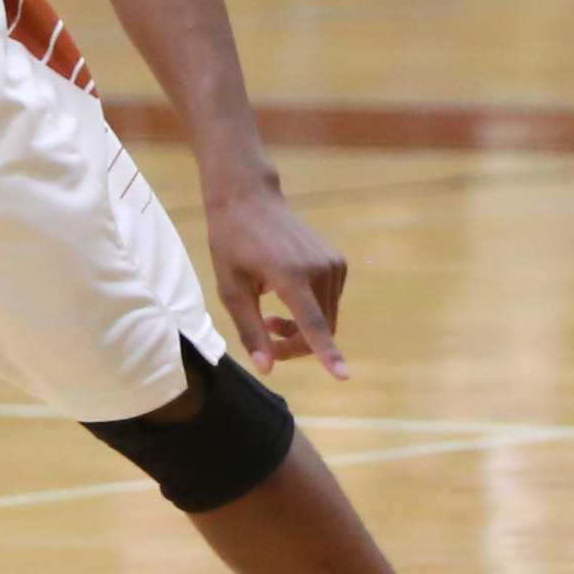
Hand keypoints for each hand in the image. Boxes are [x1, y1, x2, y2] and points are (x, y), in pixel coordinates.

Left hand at [203, 178, 349, 376]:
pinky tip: (286, 299)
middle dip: (297, 345)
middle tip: (267, 341)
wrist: (251, 198)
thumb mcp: (230, 289)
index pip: (313, 322)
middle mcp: (319, 269)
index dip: (327, 352)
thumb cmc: (232, 242)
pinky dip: (311, 313)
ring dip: (303, 330)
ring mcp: (333, 264)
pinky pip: (329, 303)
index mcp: (290, 275)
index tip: (342, 375)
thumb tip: (267, 369)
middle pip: (321, 328)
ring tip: (270, 319)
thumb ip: (251, 330)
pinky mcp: (338, 262)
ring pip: (327, 319)